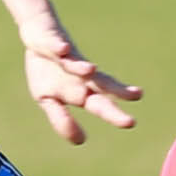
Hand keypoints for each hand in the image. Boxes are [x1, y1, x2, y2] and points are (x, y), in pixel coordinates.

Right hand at [20, 17, 140, 144]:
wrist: (38, 34)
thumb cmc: (47, 71)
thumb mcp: (48, 99)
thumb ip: (62, 120)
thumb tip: (81, 141)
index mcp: (79, 90)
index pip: (101, 104)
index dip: (114, 113)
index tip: (131, 122)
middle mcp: (78, 74)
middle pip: (99, 83)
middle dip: (114, 90)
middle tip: (137, 96)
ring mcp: (65, 57)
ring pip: (76, 63)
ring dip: (82, 67)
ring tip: (91, 70)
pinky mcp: (49, 41)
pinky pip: (54, 44)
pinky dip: (58, 47)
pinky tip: (63, 50)